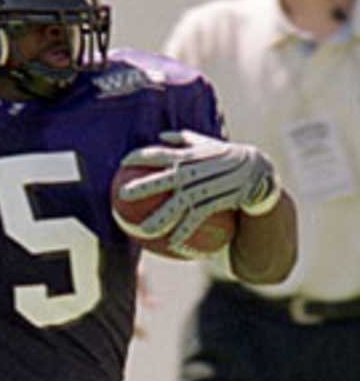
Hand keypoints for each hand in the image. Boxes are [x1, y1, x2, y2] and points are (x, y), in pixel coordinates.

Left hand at [117, 131, 279, 253]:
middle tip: (122, 196)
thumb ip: (184, 139)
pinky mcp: (216, 201)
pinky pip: (196, 219)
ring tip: (143, 232)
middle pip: (163, 180)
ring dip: (161, 218)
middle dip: (142, 186)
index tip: (122, 163)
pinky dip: (185, 231)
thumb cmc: (227, 158)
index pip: (159, 154)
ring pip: (178, 205)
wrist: (258, 171)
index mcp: (189, 156)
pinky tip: (172, 245)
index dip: (140, 156)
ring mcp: (205, 187)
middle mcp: (194, 171)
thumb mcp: (208, 144)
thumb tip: (161, 136)